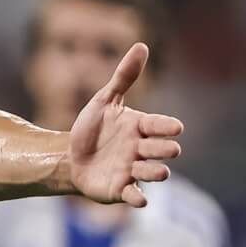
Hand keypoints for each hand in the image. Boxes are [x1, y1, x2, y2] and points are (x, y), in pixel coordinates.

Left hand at [68, 43, 183, 206]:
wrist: (70, 157)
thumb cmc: (91, 128)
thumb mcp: (104, 101)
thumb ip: (124, 77)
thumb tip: (142, 45)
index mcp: (141, 127)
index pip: (160, 125)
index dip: (167, 127)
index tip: (176, 128)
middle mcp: (141, 149)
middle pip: (161, 150)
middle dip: (165, 149)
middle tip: (169, 149)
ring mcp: (133, 171)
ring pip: (153, 173)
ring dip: (156, 172)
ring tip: (158, 171)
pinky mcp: (121, 190)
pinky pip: (134, 196)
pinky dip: (138, 199)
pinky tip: (141, 201)